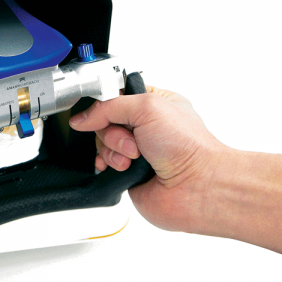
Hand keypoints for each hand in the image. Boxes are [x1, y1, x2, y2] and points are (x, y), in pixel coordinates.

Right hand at [68, 86, 226, 232]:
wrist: (198, 186)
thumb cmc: (188, 146)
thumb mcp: (147, 107)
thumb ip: (109, 107)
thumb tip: (83, 117)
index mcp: (154, 103)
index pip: (115, 95)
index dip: (105, 103)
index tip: (105, 111)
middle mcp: (145, 126)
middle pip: (104, 120)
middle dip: (112, 131)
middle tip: (132, 140)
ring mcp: (136, 150)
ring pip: (101, 142)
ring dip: (112, 150)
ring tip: (134, 158)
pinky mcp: (128, 172)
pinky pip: (103, 163)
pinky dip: (107, 164)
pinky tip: (121, 168)